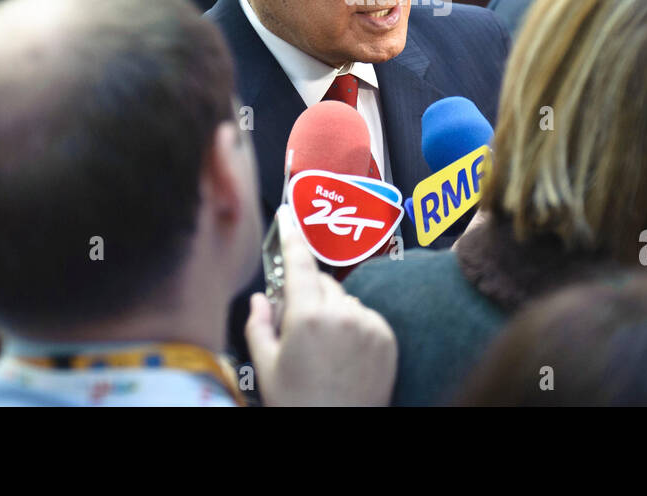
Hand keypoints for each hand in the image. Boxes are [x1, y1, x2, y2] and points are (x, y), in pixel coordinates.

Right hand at [245, 206, 396, 406]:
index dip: (291, 237)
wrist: (338, 429)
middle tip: (298, 328)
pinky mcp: (386, 337)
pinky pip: (365, 317)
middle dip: (309, 296)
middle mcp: (342, 315)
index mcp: (307, 317)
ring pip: (345, 300)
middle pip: (322, 284)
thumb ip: (260, 325)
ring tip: (324, 351)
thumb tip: (261, 299)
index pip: (299, 264)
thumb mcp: (265, 367)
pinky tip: (344, 355)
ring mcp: (368, 325)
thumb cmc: (299, 404)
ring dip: (333, 312)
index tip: (287, 216)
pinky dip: (354, 326)